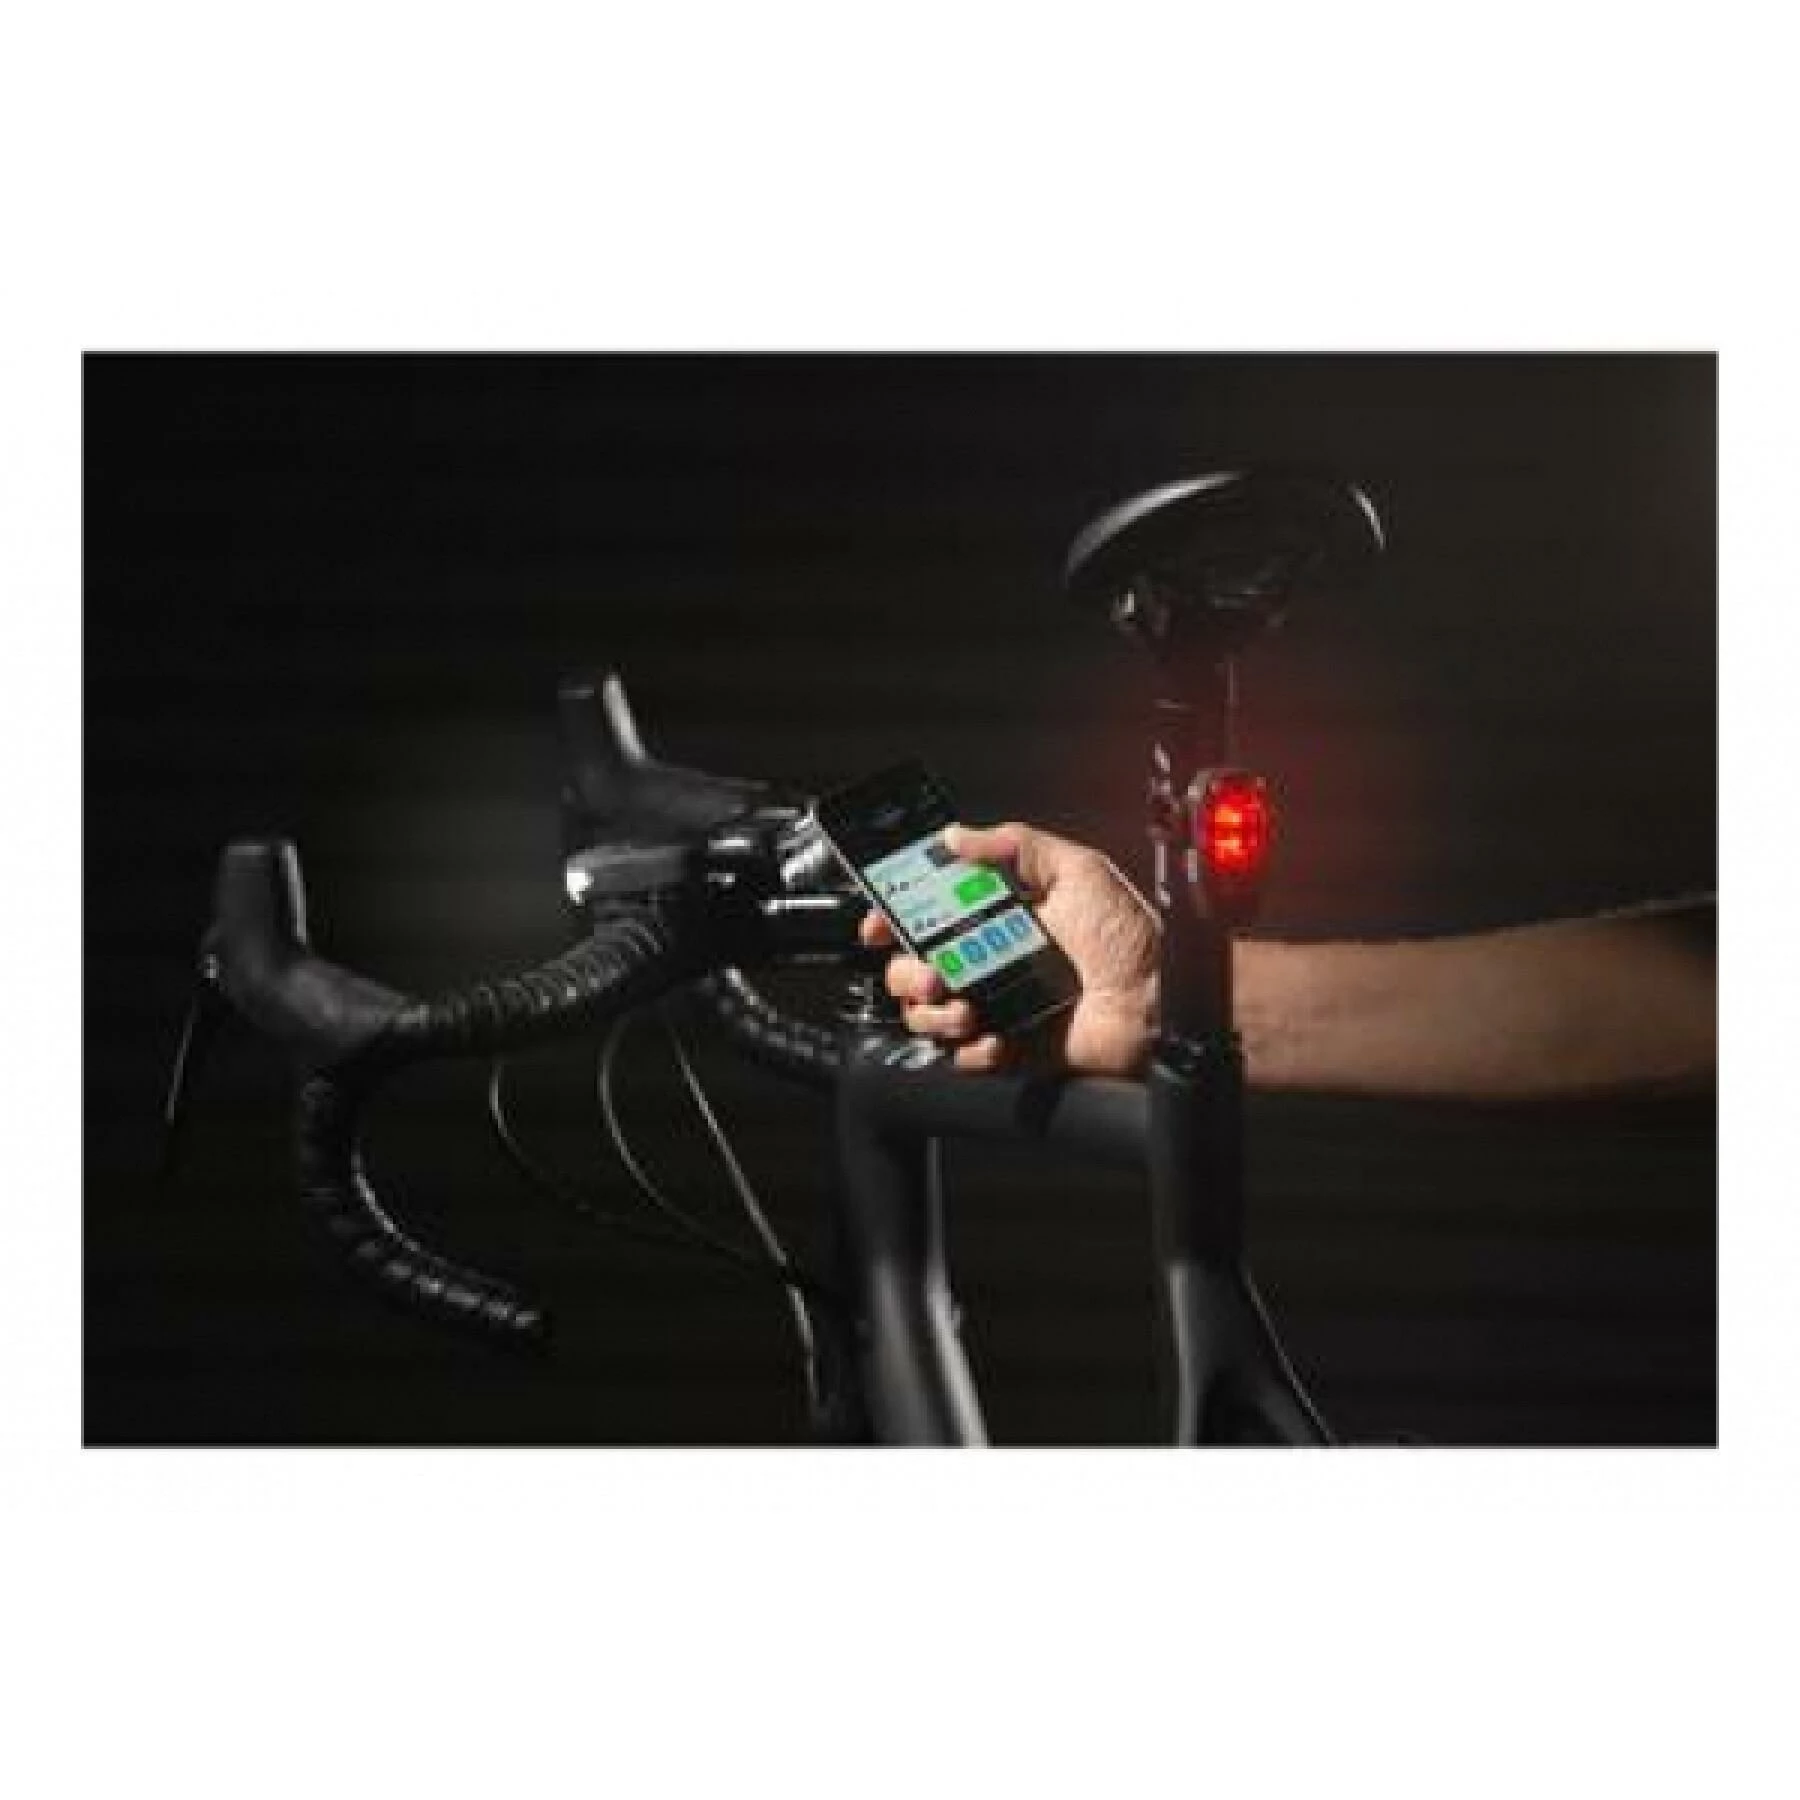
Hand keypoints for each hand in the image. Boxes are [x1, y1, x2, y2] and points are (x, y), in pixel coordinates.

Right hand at [858, 821, 1159, 1074]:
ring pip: (929, 1014)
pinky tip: (994, 1037)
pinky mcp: (1011, 1049)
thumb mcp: (1076, 870)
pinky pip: (964, 1057)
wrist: (1160, 1002)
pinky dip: (970, 1051)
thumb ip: (1015, 844)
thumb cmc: (1129, 935)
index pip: (929, 914)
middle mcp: (993, 960)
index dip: (895, 918)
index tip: (880, 924)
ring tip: (965, 1008)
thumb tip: (955, 835)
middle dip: (908, 971)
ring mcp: (999, 1005)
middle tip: (931, 973)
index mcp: (1001, 916)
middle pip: (914, 967)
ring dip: (933, 1012)